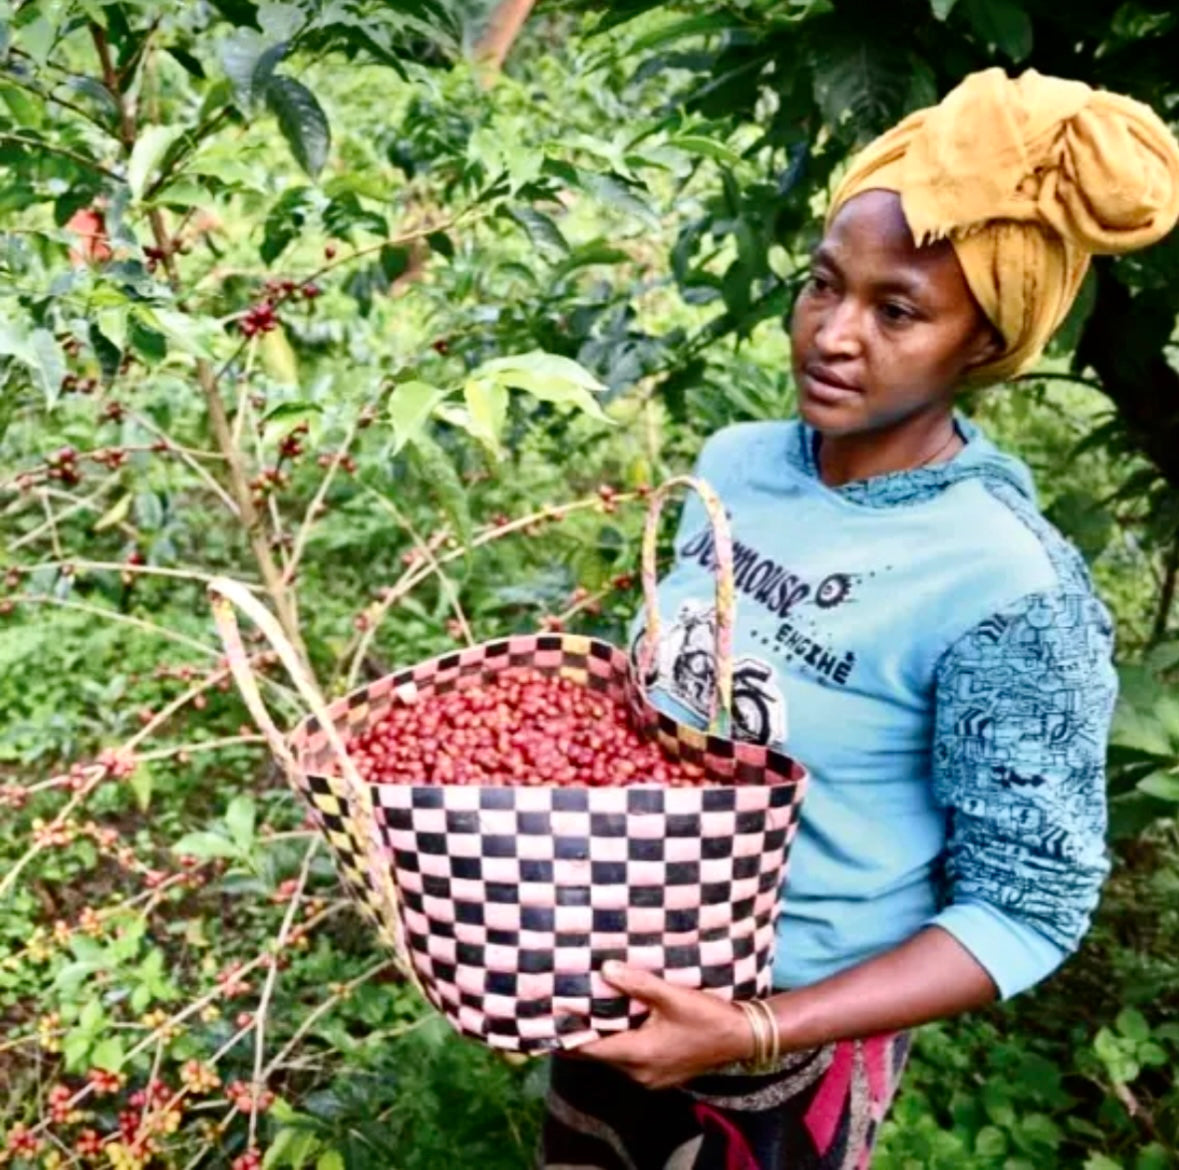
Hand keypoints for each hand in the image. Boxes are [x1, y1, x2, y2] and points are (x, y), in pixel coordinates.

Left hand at [576, 962, 754, 1089]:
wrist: (742, 1038)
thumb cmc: (708, 1016)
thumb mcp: (672, 996)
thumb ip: (638, 983)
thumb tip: (605, 969)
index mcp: (639, 1055)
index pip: (590, 1050)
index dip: (568, 1036)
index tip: (549, 1019)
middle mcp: (640, 1073)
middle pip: (599, 1055)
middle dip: (581, 1034)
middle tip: (563, 1009)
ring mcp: (650, 1077)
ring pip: (614, 1057)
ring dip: (602, 1037)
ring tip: (585, 1010)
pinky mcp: (660, 1074)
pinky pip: (629, 1060)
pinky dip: (618, 1042)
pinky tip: (616, 1021)